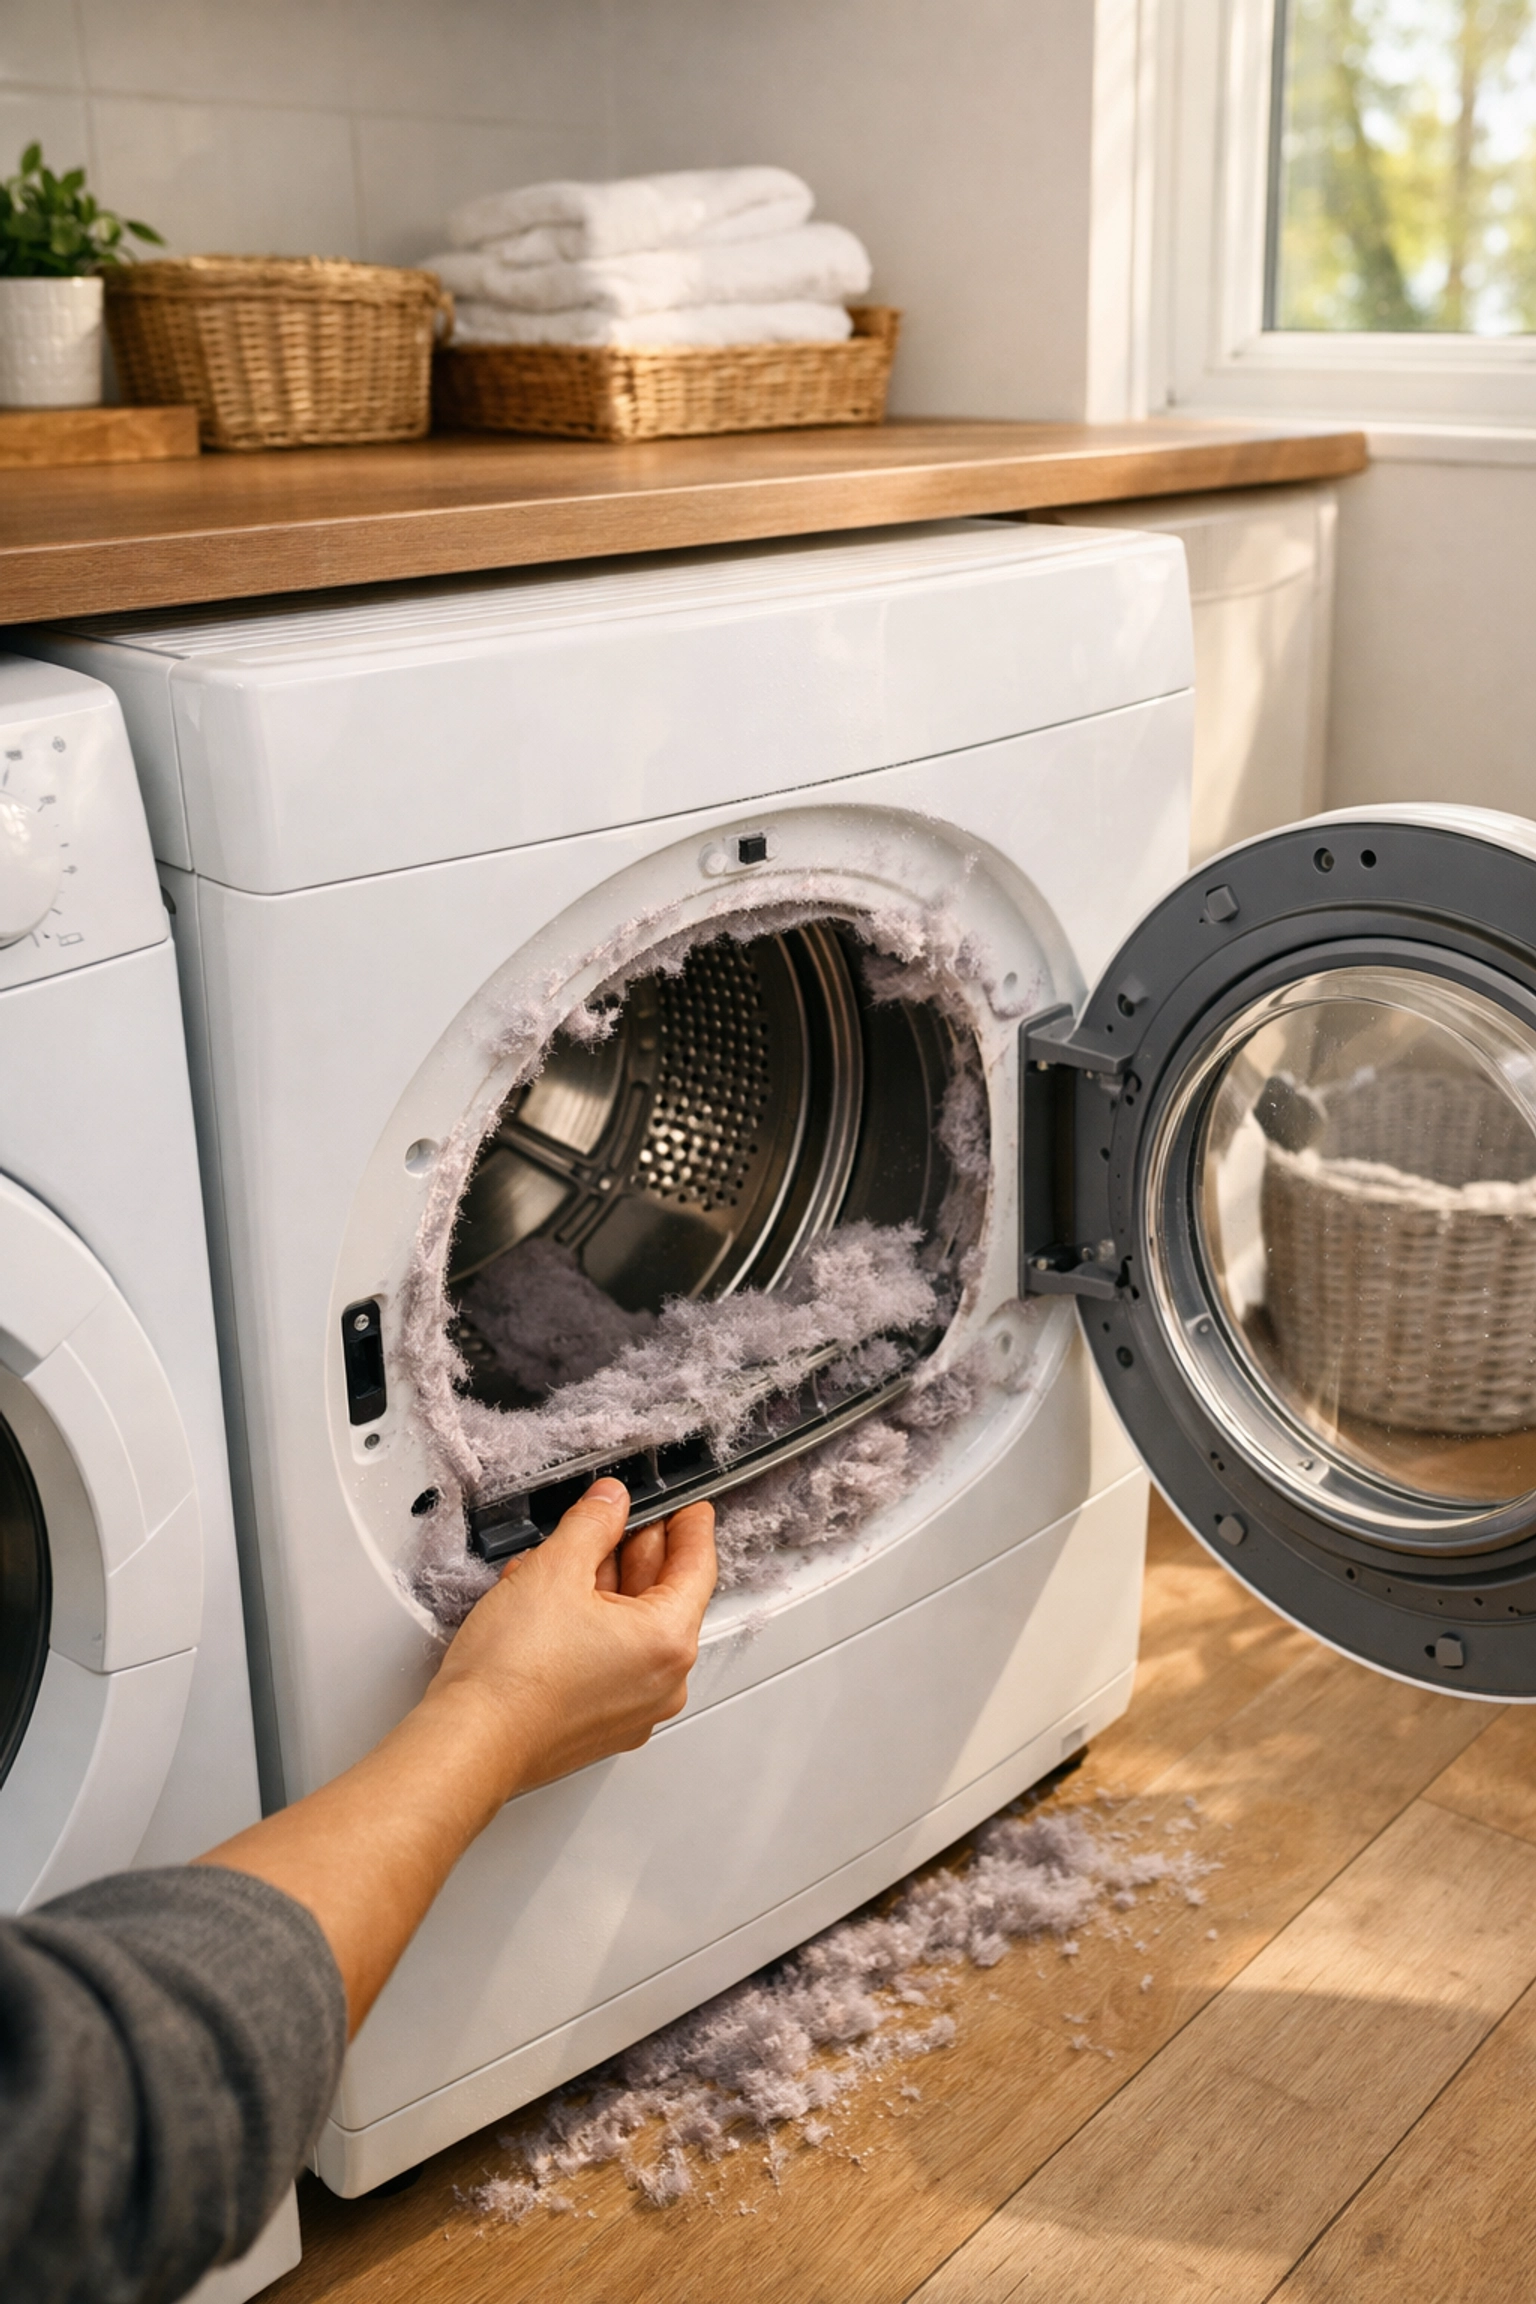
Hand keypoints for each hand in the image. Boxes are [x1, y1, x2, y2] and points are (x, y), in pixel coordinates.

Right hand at [428, 1480, 717, 1801]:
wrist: (470, 1743)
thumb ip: (592, 1525)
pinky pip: (610, 1661)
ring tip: (566, 1558)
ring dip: (603, 1588)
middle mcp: (662, 1683)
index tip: (689, 1508)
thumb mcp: (554, 1570)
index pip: (696, 1568)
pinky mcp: (599, 1725)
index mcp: (667, 1642)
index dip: (690, 1527)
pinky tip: (552, 1603)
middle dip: (637, 1553)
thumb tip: (610, 1503)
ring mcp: (632, 1710)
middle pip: (663, 1598)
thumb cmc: (512, 1675)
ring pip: (631, 1630)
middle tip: (621, 1519)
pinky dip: (590, 1627)